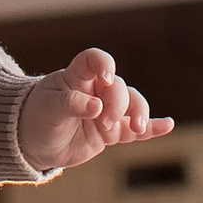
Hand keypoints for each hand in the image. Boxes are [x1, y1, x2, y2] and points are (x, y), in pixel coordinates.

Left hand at [18, 46, 172, 175]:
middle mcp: (96, 90)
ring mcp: (106, 111)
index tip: (105, 78)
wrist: (34, 142)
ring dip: (139, 115)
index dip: (104, 64)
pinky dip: (152, 128)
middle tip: (104, 123)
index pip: (94, 60)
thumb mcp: (49, 108)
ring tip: (137, 128)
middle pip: (119, 88)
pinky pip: (135, 130)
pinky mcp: (112, 132)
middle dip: (117, 104)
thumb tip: (97, 107)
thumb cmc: (38, 116)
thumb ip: (72, 104)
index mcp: (77, 76)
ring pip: (133, 105)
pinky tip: (168, 125)